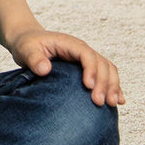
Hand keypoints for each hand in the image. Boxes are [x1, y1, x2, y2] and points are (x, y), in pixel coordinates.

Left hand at [9, 28, 124, 106]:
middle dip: (104, 82)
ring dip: (112, 86)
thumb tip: (45, 70)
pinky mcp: (87, 68)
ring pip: (108, 70)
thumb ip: (34, 58)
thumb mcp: (25, 49)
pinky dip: (113, 87)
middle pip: (102, 63)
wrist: (27, 41)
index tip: (88, 86)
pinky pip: (105, 75)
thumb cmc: (26, 45)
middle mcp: (82, 50)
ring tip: (111, 104)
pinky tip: (118, 101)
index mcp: (70, 44)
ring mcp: (86, 59)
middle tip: (99, 102)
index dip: (91, 70)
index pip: (87, 55)